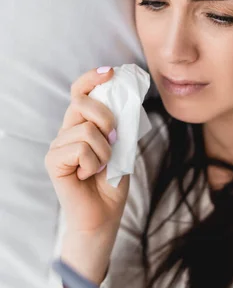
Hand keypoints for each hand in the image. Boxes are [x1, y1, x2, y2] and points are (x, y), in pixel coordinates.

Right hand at [45, 67, 129, 234]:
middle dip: (106, 118)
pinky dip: (93, 164)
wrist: (103, 216)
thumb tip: (124, 100)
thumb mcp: (121, 149)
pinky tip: (87, 176)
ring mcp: (57, 146)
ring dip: (104, 152)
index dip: (92, 79)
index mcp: (81, 126)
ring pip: (87, 130)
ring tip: (100, 168)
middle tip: (114, 140)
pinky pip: (81, 149)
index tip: (110, 71)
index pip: (80, 93)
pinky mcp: (53, 161)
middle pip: (82, 103)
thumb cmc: (111, 184)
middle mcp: (66, 132)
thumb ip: (119, 126)